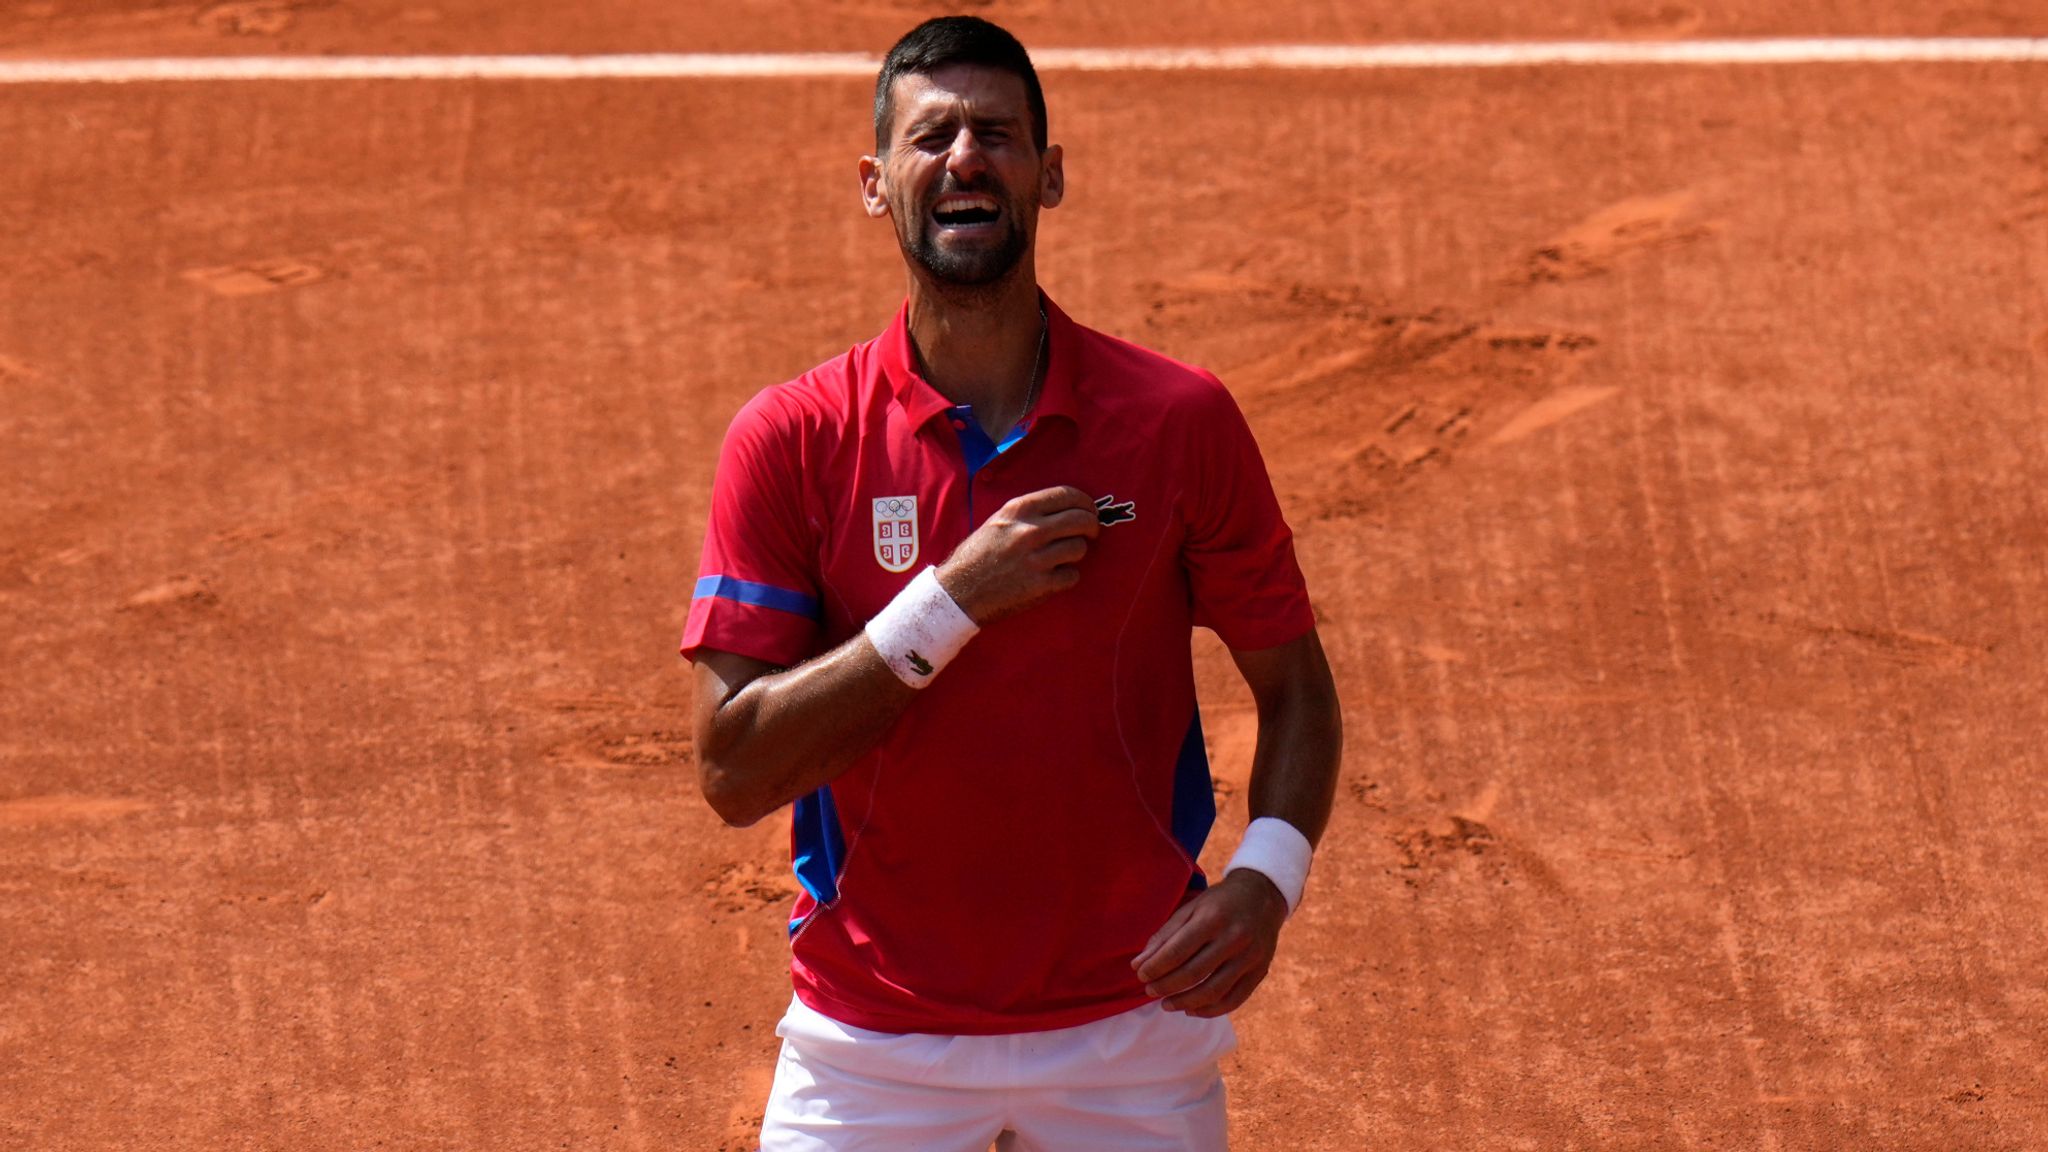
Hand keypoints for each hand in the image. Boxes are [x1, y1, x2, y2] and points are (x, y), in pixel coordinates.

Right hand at [936, 486, 1100, 624]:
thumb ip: (1029, 513)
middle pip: (1081, 520)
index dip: (1085, 502)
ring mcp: (1036, 559)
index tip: (1089, 509)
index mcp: (1019, 510)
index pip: (1067, 495)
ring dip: (1076, 552)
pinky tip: (1056, 576)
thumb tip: (1064, 510)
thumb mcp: (998, 521)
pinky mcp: (1041, 586)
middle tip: (1091, 532)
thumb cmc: (977, 555)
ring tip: (1064, 556)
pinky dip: (1068, 576)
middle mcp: (1030, 531)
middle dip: (1092, 525)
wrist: (959, 591)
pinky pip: (1072, 575)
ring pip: (1079, 548)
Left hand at [1131, 869, 1287, 1016]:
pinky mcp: (1260, 972)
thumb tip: (1138, 964)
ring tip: (1166, 1004)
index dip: (1155, 967)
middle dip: (1166, 986)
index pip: (1178, 951)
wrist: (1263, 896)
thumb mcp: (1191, 908)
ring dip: (1185, 1003)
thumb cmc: (1219, 902)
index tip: (1140, 975)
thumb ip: (1165, 936)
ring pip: (1213, 991)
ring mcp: (1250, 957)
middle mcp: (1234, 938)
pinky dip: (1210, 1010)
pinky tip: (1191, 1010)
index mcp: (1213, 918)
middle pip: (1194, 973)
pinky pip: (1234, 1000)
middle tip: (1150, 991)